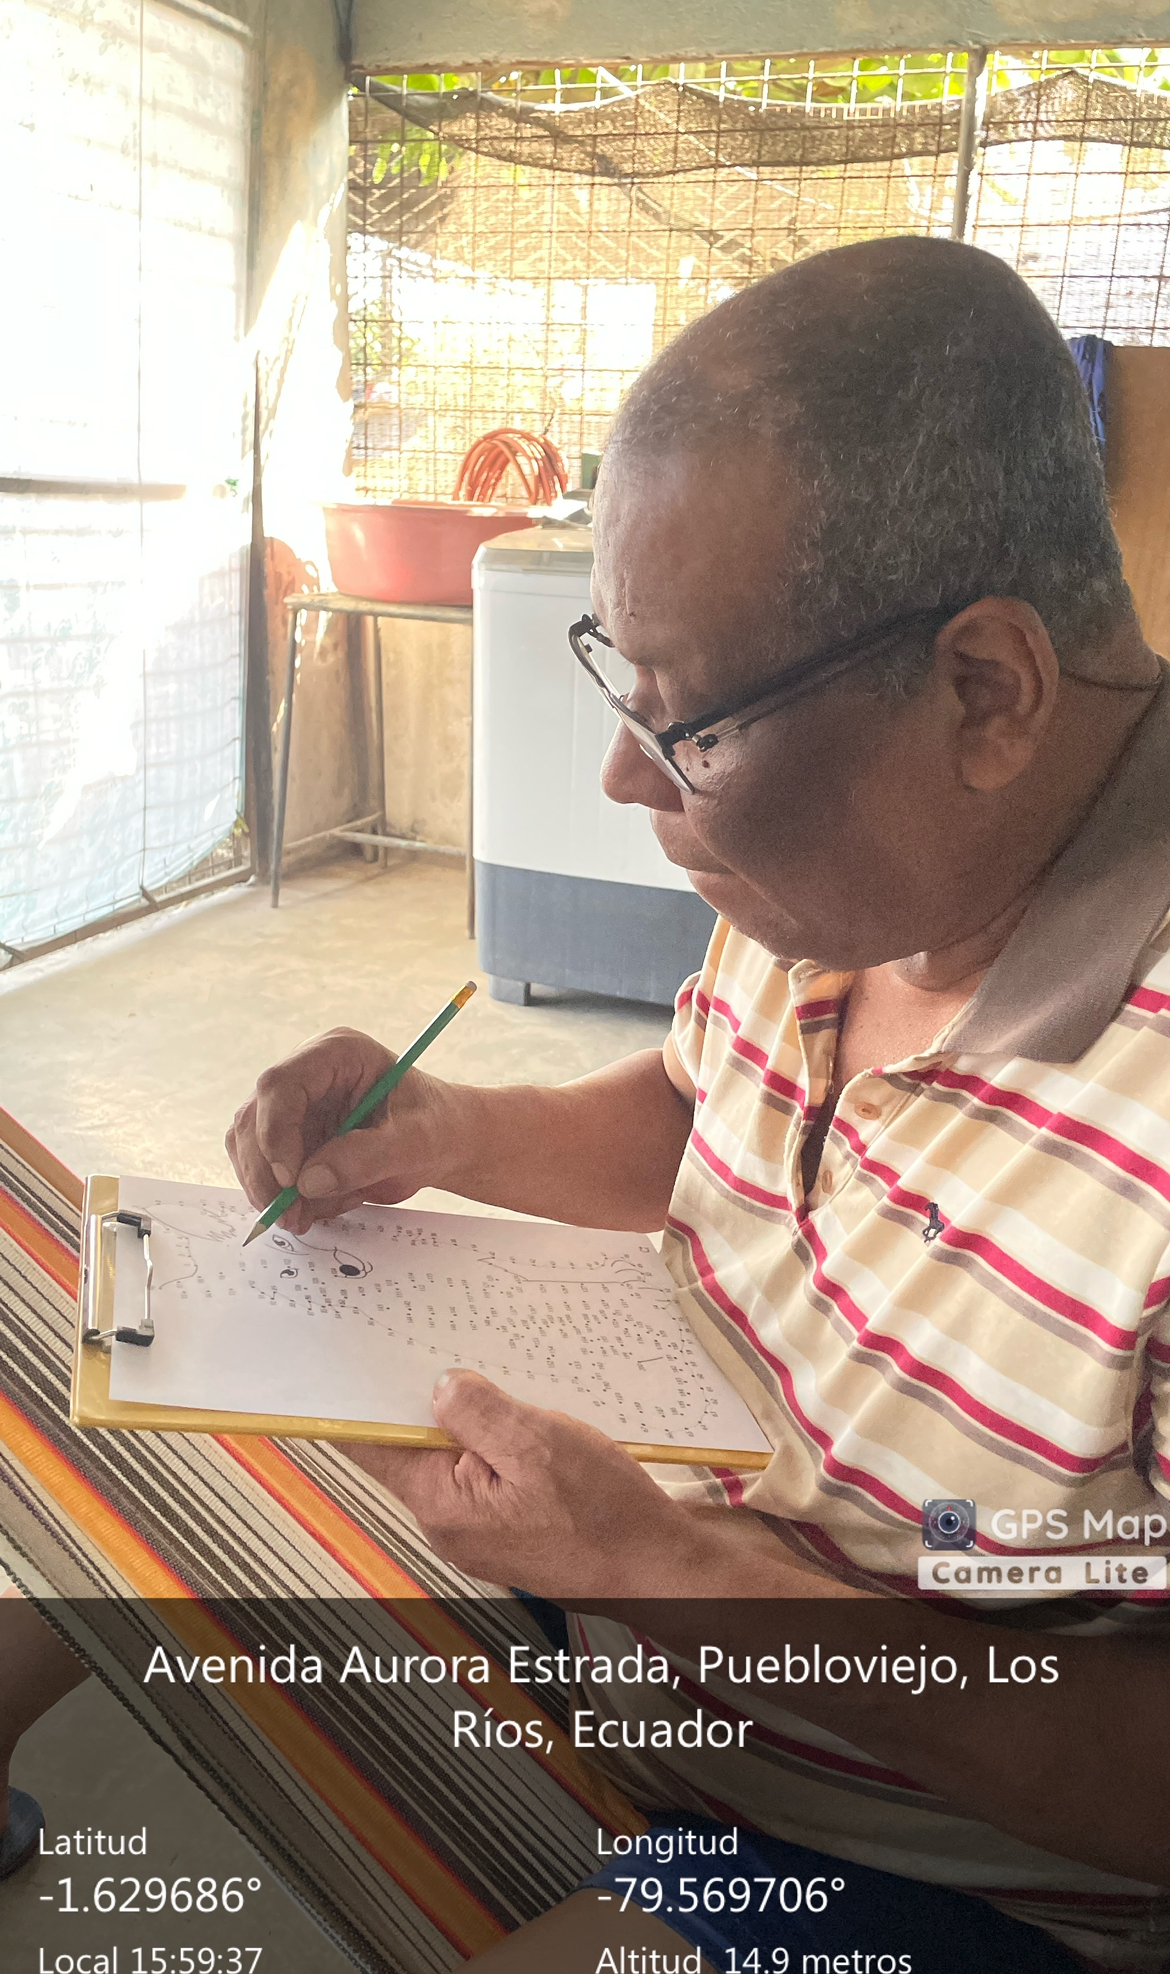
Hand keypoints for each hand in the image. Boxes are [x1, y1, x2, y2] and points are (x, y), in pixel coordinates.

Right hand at [226, 1027, 464, 1232]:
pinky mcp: (290, 1138)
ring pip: (249, 1147)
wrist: (443, 1143)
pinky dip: (288, 1197)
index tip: (292, 1179)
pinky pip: (265, 1170)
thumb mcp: (415, 1142)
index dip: (275, 1131)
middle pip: (254, 1118)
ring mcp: (293, 1107)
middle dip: (267, 1174)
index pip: (280, 1084)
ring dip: (272, 1190)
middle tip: (290, 1217)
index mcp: (336, 1054)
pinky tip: (326, 1206)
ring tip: (312, 1217)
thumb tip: (310, 1182)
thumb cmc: (436, 1128)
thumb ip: (367, 1157)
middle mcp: (306, 1075)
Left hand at [349, 1369, 709, 1599]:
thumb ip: (479, 1412)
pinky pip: (490, 1471)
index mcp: (442, 1504)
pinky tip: (537, 1427)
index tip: (365, 1357)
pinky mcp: (508, 1525)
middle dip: (436, 1399)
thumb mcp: (539, 1444)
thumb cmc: (606, 1520)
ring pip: (458, 1455)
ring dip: (481, 1420)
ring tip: (515, 1392)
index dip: (364, 1398)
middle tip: (461, 1356)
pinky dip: (505, 1443)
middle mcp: (450, 1522)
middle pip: (416, 1445)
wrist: (658, 1569)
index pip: (372, 1446)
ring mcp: (479, 1527)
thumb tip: (441, 1387)